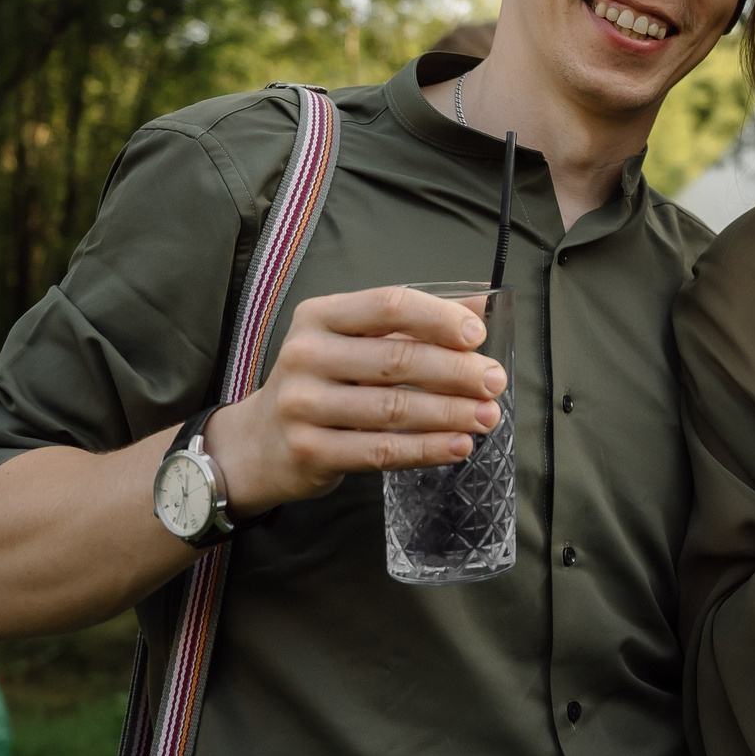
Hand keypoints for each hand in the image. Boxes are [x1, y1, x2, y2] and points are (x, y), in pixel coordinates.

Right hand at [205, 286, 507, 512]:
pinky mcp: (310, 451)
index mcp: (321, 316)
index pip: (388, 305)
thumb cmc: (324, 381)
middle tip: (495, 381)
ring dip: (449, 413)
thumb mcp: (356, 339)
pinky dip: (426, 449)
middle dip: (456, 371)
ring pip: (392, 409)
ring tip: (487, 416)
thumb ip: (415, 322)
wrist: (259, 442)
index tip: (478, 334)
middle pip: (396, 359)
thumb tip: (485, 305)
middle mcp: (306, 355)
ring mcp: (303, 405)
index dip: (438, 318)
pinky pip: (380, 451)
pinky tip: (459, 446)